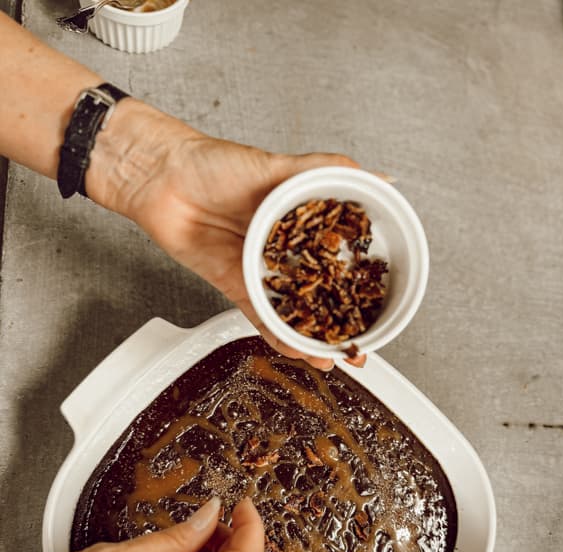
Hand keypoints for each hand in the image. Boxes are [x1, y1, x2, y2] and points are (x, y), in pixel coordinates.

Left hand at [86, 100, 366, 368]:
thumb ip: (326, 173)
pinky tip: (295, 351)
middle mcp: (283, 251)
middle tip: (361, 344)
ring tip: (332, 358)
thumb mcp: (278, 165)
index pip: (339, 259)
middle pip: (319, 293)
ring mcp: (259, 271)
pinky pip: (260, 317)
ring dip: (312, 339)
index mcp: (299, 222)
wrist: (162, 179)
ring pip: (293, 312)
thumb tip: (377, 177)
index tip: (382, 303)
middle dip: (341, 322)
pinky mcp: (235, 286)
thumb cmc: (213, 164)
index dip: (360, 282)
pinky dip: (277, 336)